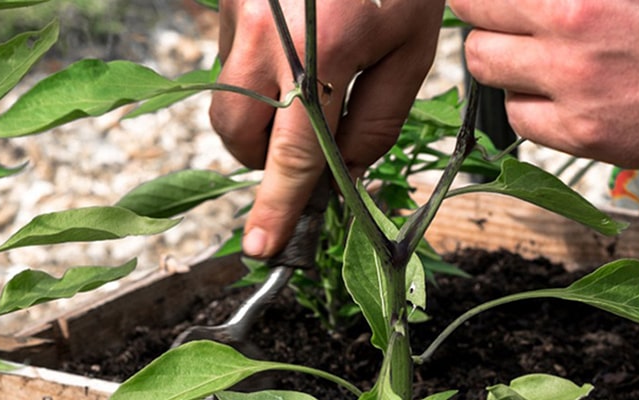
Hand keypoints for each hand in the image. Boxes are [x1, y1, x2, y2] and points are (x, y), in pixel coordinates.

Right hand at [210, 0, 443, 257]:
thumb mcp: (410, 48)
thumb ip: (378, 118)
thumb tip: (348, 170)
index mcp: (323, 51)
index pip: (294, 153)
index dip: (278, 205)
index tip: (261, 247)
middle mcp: (267, 39)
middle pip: (242, 139)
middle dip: (268, 163)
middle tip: (309, 152)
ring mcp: (239, 20)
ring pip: (228, 108)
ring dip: (261, 125)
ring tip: (305, 96)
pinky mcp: (227, 8)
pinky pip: (230, 70)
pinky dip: (258, 84)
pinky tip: (293, 54)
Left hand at [450, 0, 638, 170]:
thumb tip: (524, 0)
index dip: (481, 2)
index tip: (488, 6)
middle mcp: (569, 34)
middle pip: (474, 39)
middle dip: (488, 33)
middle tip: (511, 33)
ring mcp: (574, 89)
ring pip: (490, 79)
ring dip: (507, 72)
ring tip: (541, 65)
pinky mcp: (584, 134)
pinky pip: (521, 121)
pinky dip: (532, 109)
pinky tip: (563, 98)